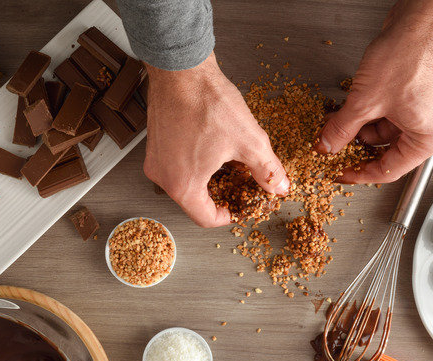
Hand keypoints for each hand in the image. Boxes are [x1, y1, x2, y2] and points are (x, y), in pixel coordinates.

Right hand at [143, 52, 289, 226]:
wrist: (182, 70)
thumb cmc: (206, 103)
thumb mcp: (249, 141)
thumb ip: (266, 169)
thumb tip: (278, 185)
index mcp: (183, 185)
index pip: (205, 218)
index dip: (228, 216)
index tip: (239, 207)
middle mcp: (163, 176)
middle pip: (194, 200)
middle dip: (220, 194)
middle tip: (239, 183)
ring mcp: (155, 159)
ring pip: (185, 180)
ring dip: (208, 177)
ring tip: (229, 161)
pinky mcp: (155, 143)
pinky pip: (176, 164)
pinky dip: (195, 162)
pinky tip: (213, 147)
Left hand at [317, 0, 432, 182]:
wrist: (422, 21)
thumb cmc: (411, 56)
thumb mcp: (365, 101)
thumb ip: (342, 128)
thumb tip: (328, 145)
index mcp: (427, 139)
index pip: (389, 171)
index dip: (359, 174)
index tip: (340, 173)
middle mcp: (430, 127)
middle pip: (386, 150)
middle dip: (356, 147)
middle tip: (333, 148)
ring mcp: (423, 109)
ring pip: (384, 129)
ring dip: (358, 128)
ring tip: (335, 125)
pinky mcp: (414, 93)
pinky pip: (387, 112)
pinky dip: (367, 113)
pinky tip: (347, 110)